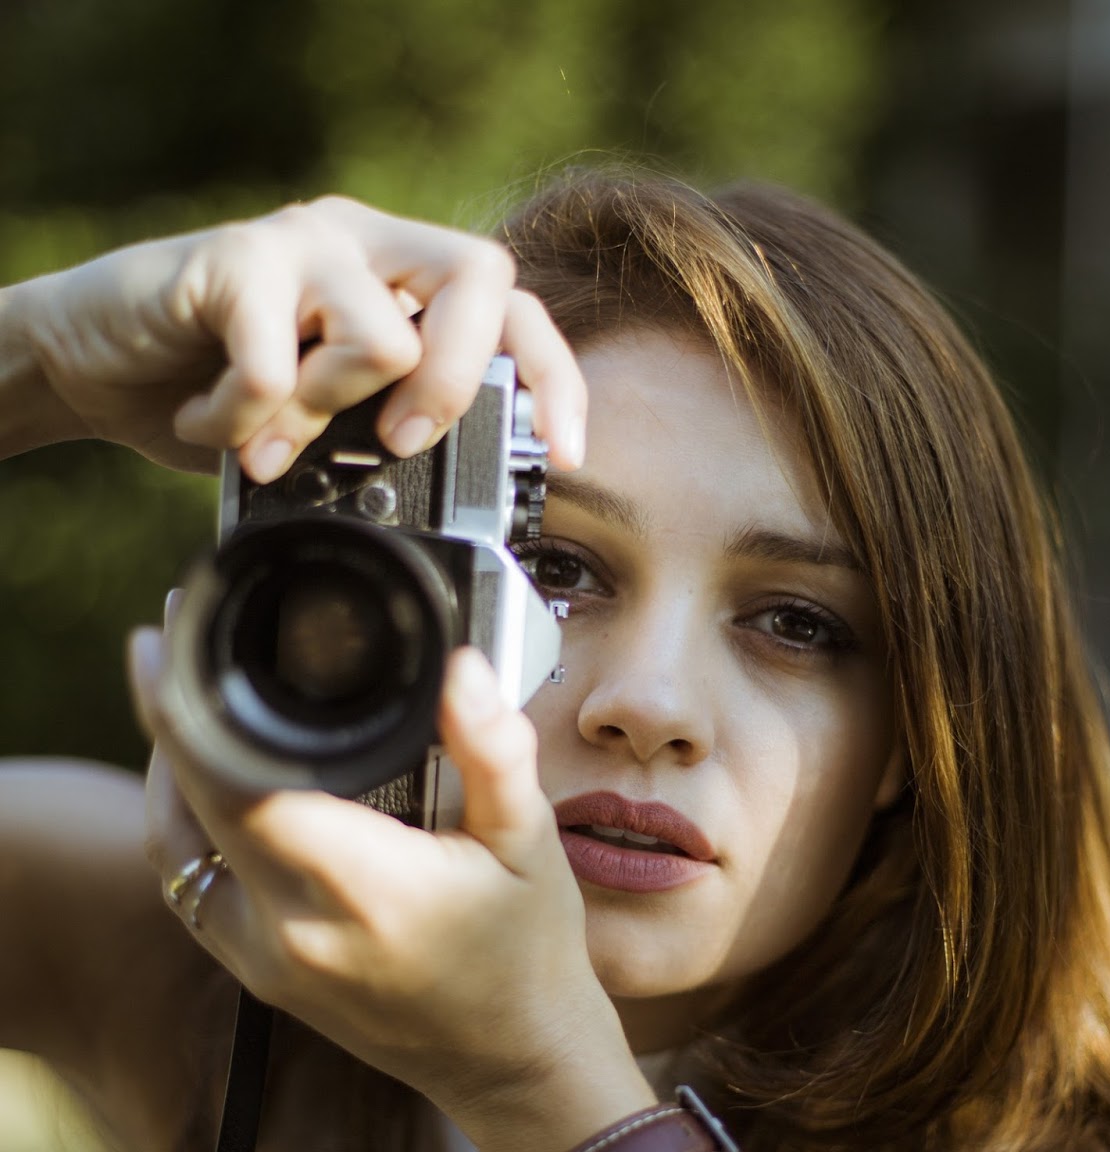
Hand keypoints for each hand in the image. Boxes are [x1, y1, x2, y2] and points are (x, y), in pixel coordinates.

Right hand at [8, 196, 585, 476]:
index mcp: (406, 284)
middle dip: (455, 386)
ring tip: (267, 441)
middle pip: (484, 277)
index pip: (515, 308)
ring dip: (326, 415)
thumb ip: (387, 434)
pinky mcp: (233, 259)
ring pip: (385, 333)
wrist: (93, 361)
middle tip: (396, 446)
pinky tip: (208, 423)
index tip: (564, 457)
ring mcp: (304, 243)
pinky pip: (277, 361)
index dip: (554, 380)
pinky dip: (245, 419)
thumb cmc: (221, 395)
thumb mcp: (327, 429)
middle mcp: (369, 245)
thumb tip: (462, 498)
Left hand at [127, 628, 632, 1147]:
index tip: (173, 635)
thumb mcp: (529, 843)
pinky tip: (206, 784)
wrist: (515, 1066)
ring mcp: (265, 961)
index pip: (238, 784)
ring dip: (167, 773)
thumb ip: (495, 751)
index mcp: (362, 887)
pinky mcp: (259, 977)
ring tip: (181, 702)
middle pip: (190, 806)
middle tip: (169, 643)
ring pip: (174, 849)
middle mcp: (293, 929)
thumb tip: (463, 667)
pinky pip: (190, 888)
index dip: (189, 708)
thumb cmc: (531, 954)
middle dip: (168, 719)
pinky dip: (185, 829)